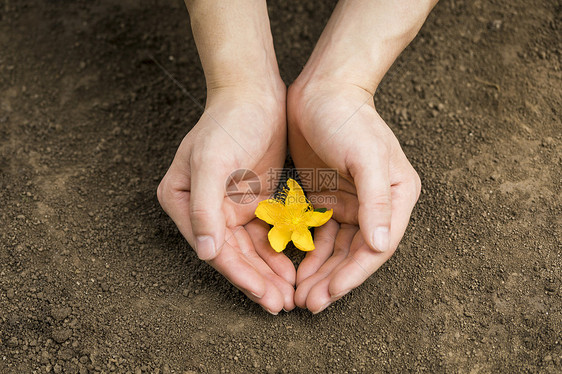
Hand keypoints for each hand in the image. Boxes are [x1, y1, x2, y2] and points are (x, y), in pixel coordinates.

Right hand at [157, 87, 295, 313]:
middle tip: (281, 304)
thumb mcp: (211, 160)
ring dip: (268, 272)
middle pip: (233, 255)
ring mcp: (228, 207)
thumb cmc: (229, 122)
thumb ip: (205, 208)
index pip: (215, 249)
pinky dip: (277, 252)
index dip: (241, 276)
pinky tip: (292, 267)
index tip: (266, 297)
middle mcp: (202, 209)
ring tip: (289, 294)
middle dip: (258, 281)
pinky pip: (264, 234)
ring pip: (250, 249)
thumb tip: (205, 253)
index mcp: (183, 202)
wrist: (255, 93)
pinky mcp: (252, 201)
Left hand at [287, 81, 420, 312]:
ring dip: (319, 272)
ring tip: (299, 294)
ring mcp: (353, 202)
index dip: (353, 275)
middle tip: (307, 304)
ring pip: (337, 249)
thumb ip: (376, 200)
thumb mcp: (366, 155)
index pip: (377, 247)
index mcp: (397, 197)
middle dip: (332, 280)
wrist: (322, 88)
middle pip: (356, 254)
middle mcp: (378, 205)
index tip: (327, 295)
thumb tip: (381, 246)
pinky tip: (295, 266)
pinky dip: (309, 251)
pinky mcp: (330, 196)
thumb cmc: (347, 118)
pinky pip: (321, 233)